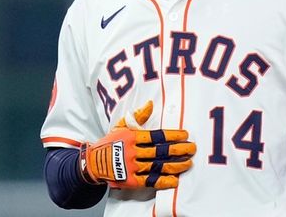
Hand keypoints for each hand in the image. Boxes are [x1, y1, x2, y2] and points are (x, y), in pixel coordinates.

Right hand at [79, 100, 195, 188]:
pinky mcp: (130, 180)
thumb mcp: (120, 126)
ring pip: (158, 166)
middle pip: (160, 151)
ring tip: (188, 163)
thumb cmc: (109, 143)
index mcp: (131, 137)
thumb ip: (137, 116)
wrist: (93, 162)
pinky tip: (175, 180)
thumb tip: (151, 104)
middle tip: (192, 148)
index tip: (185, 135)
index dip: (172, 135)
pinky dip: (163, 181)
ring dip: (175, 165)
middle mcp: (132, 152)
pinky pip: (150, 181)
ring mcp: (131, 167)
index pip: (156, 136)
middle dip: (179, 150)